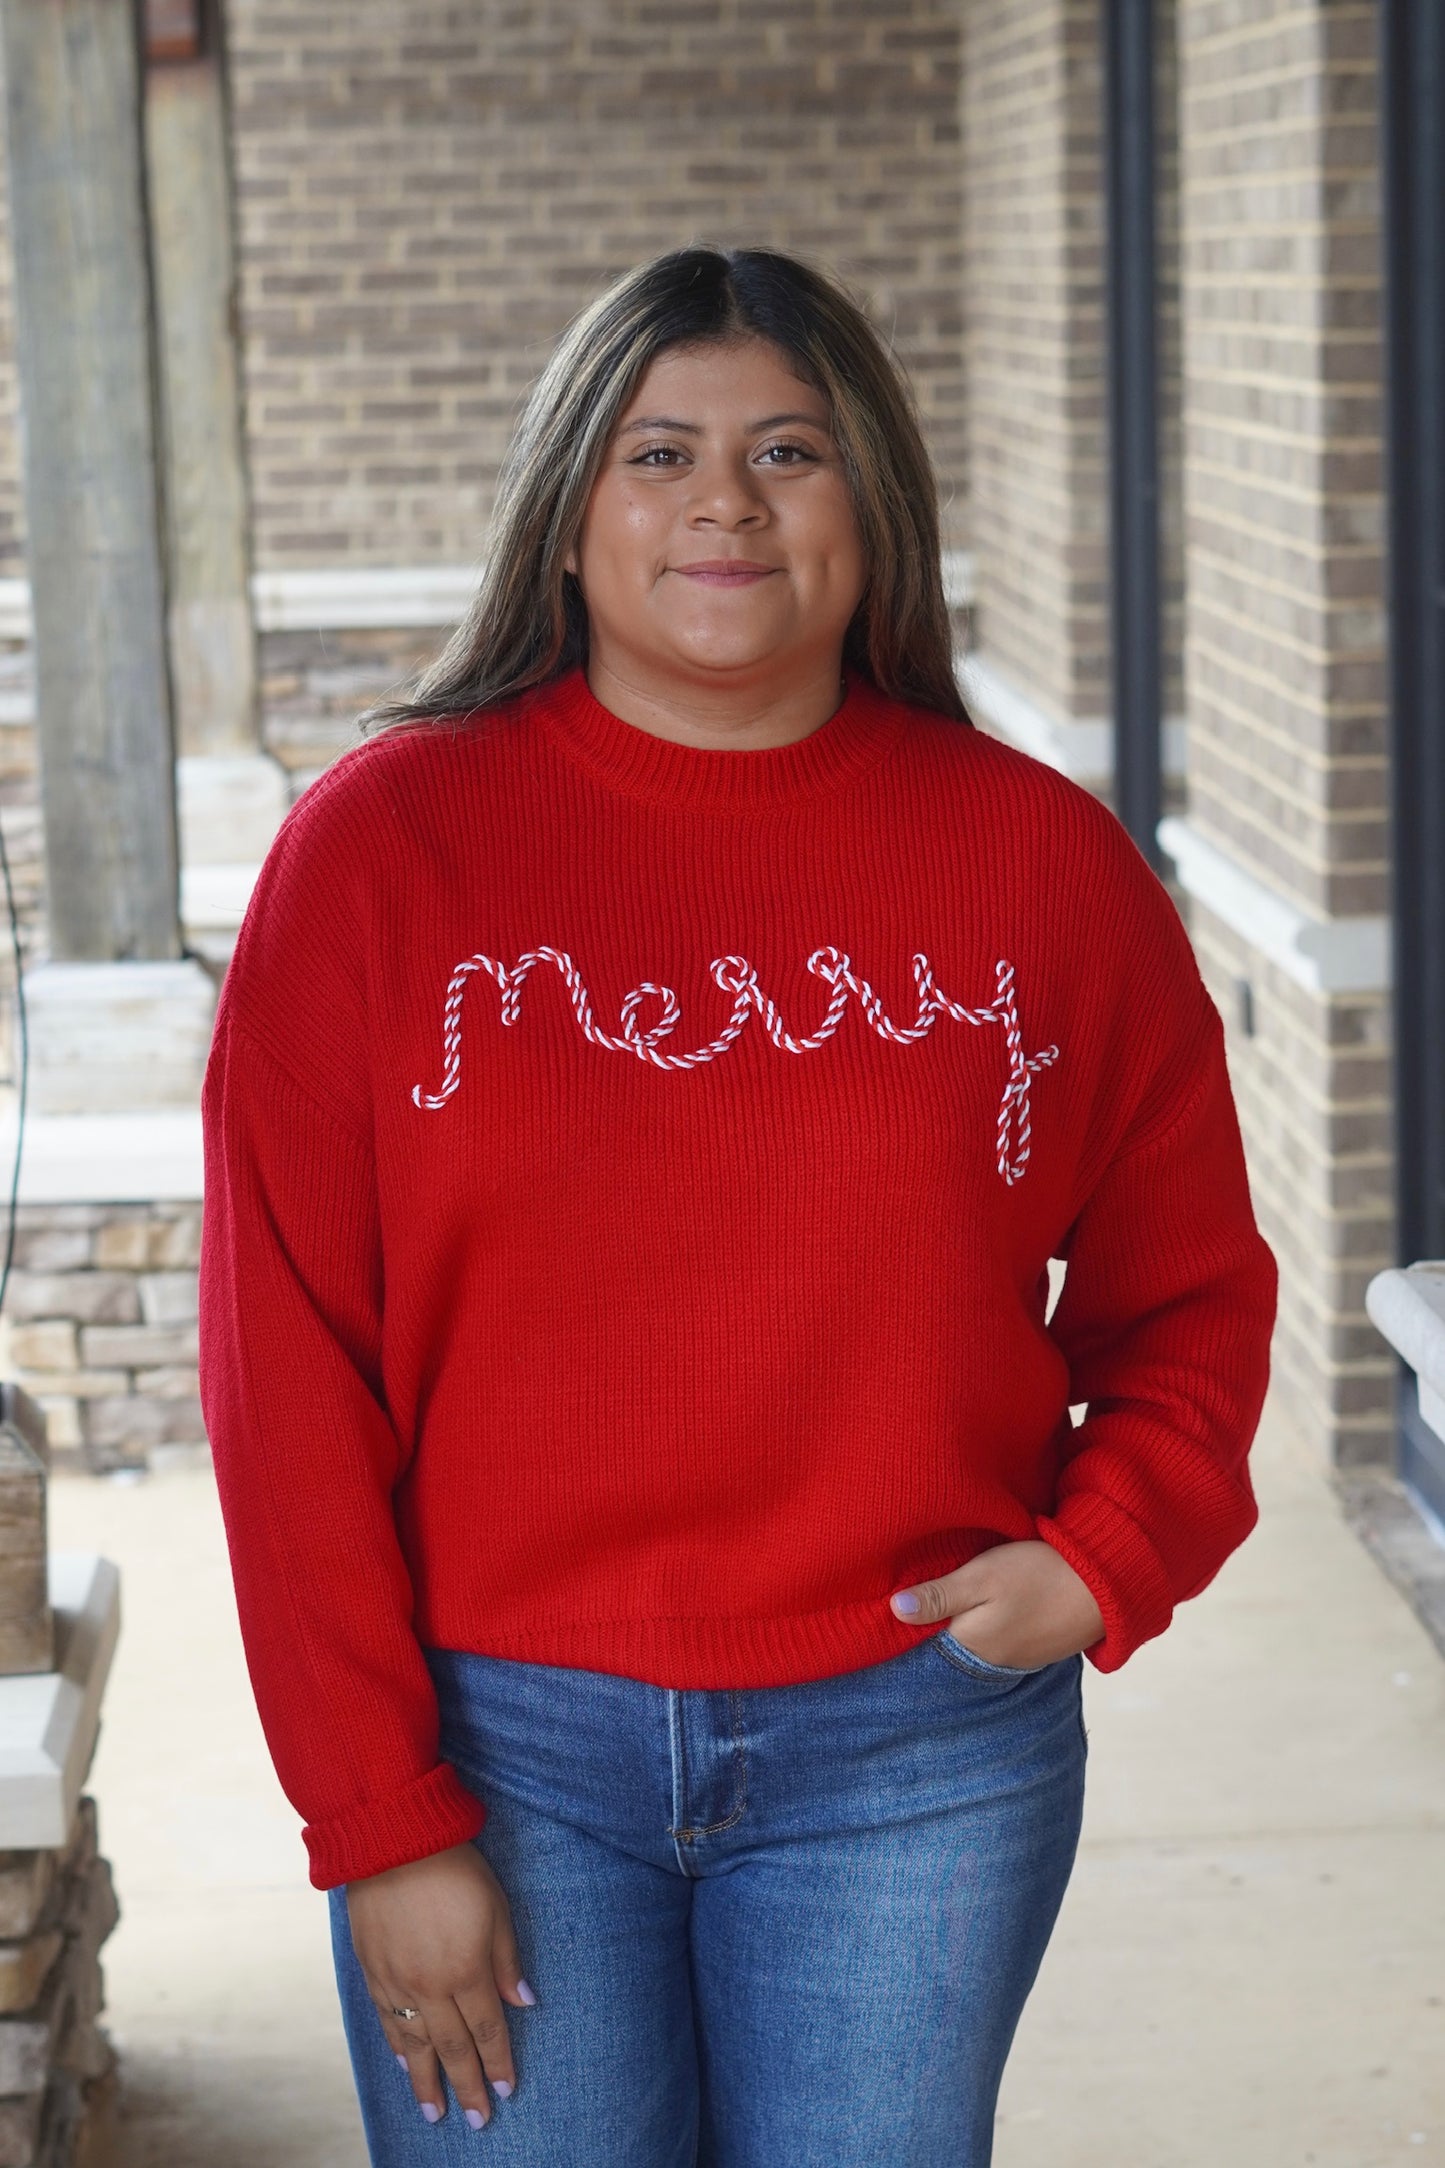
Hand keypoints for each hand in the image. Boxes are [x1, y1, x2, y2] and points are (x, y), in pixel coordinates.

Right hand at [345, 1839, 533, 2128]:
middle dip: (467, 2087)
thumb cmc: (454, 1868)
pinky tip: (404, 2063)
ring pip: (414, 2045)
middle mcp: (430, 1986)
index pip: (487, 2030)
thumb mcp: (496, 1906)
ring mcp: (397, 1982)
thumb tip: (524, 2001)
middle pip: (452, 2048)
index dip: (498, 2063)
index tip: (506, 2091)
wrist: (392, 1841)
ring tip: (435, 2111)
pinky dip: (397, 2048)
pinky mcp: (372, 1971)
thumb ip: (507, 1959)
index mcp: (465, 1970)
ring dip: (426, 2081)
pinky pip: (388, 2021)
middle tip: (478, 2122)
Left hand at [890, 1538, 1104, 1668]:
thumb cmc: (1038, 1576)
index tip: (887, 1610)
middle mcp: (991, 1660)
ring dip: (962, 1625)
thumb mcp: (981, 1578)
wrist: (1106, 1585)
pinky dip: (989, 1625)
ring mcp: (1018, 1656)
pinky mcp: (1037, 1645)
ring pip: (975, 1642)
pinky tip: (987, 1608)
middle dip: (932, 1628)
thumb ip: (939, 1596)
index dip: (907, 1628)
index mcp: (970, 1645)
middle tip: (913, 1603)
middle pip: (949, 1645)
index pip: (924, 1645)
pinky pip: (1000, 1639)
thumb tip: (894, 1609)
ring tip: (946, 1604)